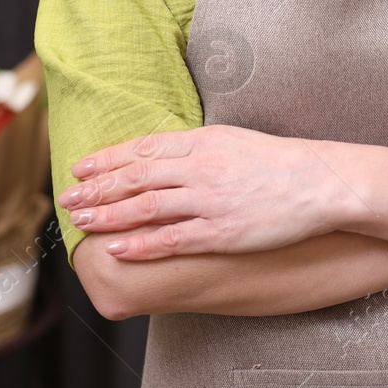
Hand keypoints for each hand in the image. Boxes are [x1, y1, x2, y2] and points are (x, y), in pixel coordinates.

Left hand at [58, 124, 346, 260]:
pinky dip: (141, 244)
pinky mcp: (222, 231)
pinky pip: (172, 239)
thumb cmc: (278, 161)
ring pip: (147, 207)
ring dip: (109, 214)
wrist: (320, 182)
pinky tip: (117, 247)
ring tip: (82, 221)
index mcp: (203, 142)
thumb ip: (196, 146)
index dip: (108, 159)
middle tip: (68, 198)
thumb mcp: (233, 140)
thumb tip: (162, 151)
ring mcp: (210, 200)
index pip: (143, 149)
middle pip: (136, 177)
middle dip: (97, 188)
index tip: (80, 166)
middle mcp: (201, 168)